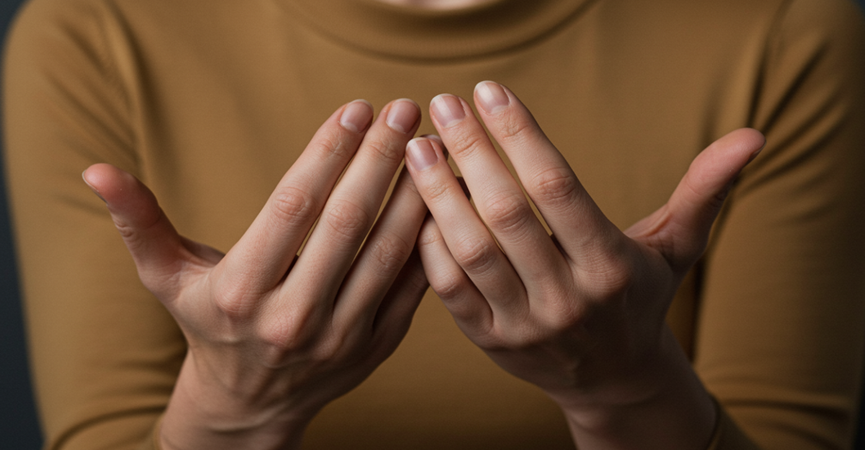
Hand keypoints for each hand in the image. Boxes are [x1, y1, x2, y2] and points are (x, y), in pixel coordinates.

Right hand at [83, 99, 429, 449]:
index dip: (327, 152)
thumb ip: (140, 222)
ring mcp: (340, 337)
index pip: (293, 207)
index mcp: (239, 292)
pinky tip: (442, 196)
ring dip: (413, 193)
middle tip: (404, 109)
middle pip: (347, 223)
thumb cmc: (207, 324)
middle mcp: (292, 317)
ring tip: (430, 144)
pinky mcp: (375, 347)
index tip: (355, 108)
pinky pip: (413, 285)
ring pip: (388, 252)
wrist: (249, 405)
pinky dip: (428, 238)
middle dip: (379, 158)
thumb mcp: (167, 277)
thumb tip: (97, 170)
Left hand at [404, 81, 764, 448]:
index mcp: (612, 267)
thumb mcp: (676, 246)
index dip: (520, 134)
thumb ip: (705, 191)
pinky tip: (419, 202)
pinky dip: (430, 243)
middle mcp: (568, 299)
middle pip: (507, 213)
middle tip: (443, 104)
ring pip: (470, 250)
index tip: (489, 90)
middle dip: (470, 151)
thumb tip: (752, 137)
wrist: (613, 378)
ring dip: (437, 193)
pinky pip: (448, 288)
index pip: (558, 187)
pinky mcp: (490, 341)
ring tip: (418, 147)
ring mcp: (524, 324)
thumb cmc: (641, 296)